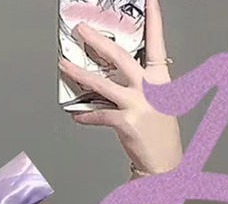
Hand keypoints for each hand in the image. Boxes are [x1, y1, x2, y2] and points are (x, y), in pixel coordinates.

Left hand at [57, 0, 182, 174]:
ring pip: (102, 84)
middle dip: (98, 41)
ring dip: (79, 74)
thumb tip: (113, 77)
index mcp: (160, 79)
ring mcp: (138, 104)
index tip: (149, 1)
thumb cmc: (160, 134)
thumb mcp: (158, 102)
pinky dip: (86, 116)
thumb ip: (140, 86)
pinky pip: (99, 115)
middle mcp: (149, 88)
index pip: (156, 44)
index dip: (153, 21)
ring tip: (64, 66)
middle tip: (82, 29)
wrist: (164, 162)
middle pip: (120, 57)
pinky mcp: (126, 122)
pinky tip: (77, 116)